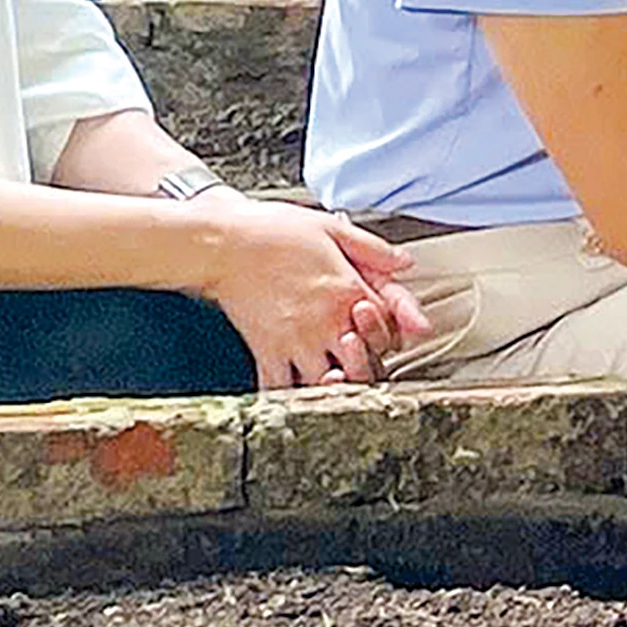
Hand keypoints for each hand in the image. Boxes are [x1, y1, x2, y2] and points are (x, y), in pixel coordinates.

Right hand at [193, 197, 419, 391]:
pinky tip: (295, 390)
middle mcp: (327, 323)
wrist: (222, 243)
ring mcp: (297, 342)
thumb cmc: (272, 232)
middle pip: (363, 368)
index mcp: (348, 292)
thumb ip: (373, 249)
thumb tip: (404, 262)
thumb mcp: (331, 229)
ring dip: (333, 386)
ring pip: (327, 385)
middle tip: (357, 359)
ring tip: (331, 377)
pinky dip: (289, 397)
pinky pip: (281, 390)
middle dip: (366, 368)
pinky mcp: (267, 351)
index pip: (387, 329)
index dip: (390, 334)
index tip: (382, 333)